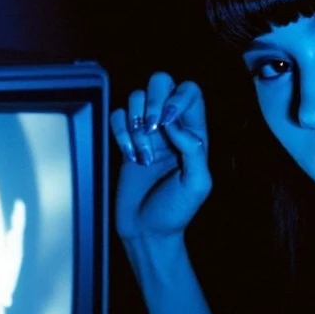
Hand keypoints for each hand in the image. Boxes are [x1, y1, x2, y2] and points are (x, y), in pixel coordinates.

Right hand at [110, 71, 211, 239]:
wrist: (147, 231)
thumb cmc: (175, 212)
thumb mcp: (197, 184)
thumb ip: (193, 150)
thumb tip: (175, 122)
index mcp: (194, 133)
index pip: (190, 91)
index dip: (177, 98)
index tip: (167, 123)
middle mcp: (170, 127)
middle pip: (161, 82)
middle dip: (152, 101)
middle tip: (151, 129)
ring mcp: (147, 132)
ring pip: (136, 97)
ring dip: (136, 123)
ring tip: (142, 153)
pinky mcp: (125, 141)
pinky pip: (117, 116)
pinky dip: (119, 132)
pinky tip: (129, 155)